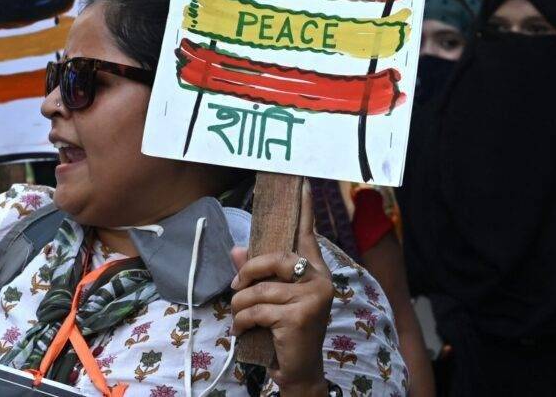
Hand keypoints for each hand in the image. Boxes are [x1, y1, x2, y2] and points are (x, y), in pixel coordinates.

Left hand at [231, 184, 332, 389]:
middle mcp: (319, 281)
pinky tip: (244, 331)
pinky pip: (256, 309)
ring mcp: (312, 298)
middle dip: (248, 273)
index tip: (302, 184)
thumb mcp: (272, 299)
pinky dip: (242, 322)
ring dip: (241, 306)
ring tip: (241, 319)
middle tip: (237, 289)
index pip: (307, 236)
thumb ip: (257, 274)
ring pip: (259, 289)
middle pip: (274, 259)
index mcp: (315, 271)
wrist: (299, 371)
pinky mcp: (298, 316)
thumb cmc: (286, 331)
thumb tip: (236, 250)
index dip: (304, 210)